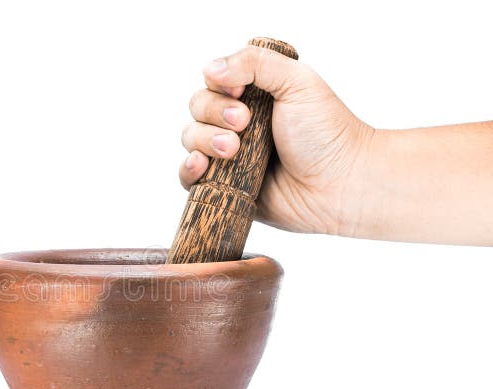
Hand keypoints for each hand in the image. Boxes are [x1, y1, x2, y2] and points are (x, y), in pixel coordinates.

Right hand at [179, 45, 374, 235]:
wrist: (339, 184)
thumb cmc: (327, 134)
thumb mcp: (296, 82)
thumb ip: (255, 63)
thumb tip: (210, 69)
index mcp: (255, 95)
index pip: (214, 81)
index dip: (219, 86)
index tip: (240, 94)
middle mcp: (238, 123)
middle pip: (198, 108)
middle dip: (214, 113)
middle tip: (245, 124)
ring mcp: (229, 156)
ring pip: (190, 138)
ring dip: (204, 140)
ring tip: (232, 150)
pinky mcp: (224, 187)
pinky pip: (189, 177)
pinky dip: (188, 169)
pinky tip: (200, 165)